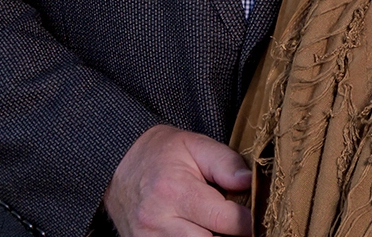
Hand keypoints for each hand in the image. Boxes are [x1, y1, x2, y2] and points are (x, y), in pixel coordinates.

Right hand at [104, 124, 252, 236]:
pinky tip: (197, 229)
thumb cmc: (160, 154)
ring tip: (214, 225)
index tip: (255, 216)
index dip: (247, 221)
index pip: (225, 219)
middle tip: (234, 223)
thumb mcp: (194, 144)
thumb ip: (225, 162)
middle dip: (228, 235)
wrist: (115, 164)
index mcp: (176, 191)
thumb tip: (249, 182)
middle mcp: (159, 220)